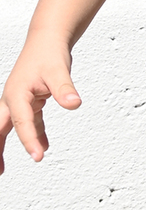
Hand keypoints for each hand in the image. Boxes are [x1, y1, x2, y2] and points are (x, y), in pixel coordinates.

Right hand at [0, 34, 81, 172]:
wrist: (47, 41)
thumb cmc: (49, 54)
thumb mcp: (59, 70)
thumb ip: (65, 89)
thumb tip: (74, 104)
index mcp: (17, 93)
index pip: (21, 121)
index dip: (29, 140)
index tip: (38, 156)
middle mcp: (12, 99)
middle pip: (0, 128)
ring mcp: (19, 101)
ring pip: (9, 127)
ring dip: (5, 145)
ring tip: (3, 168)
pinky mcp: (28, 101)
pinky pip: (27, 122)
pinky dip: (33, 134)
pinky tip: (42, 146)